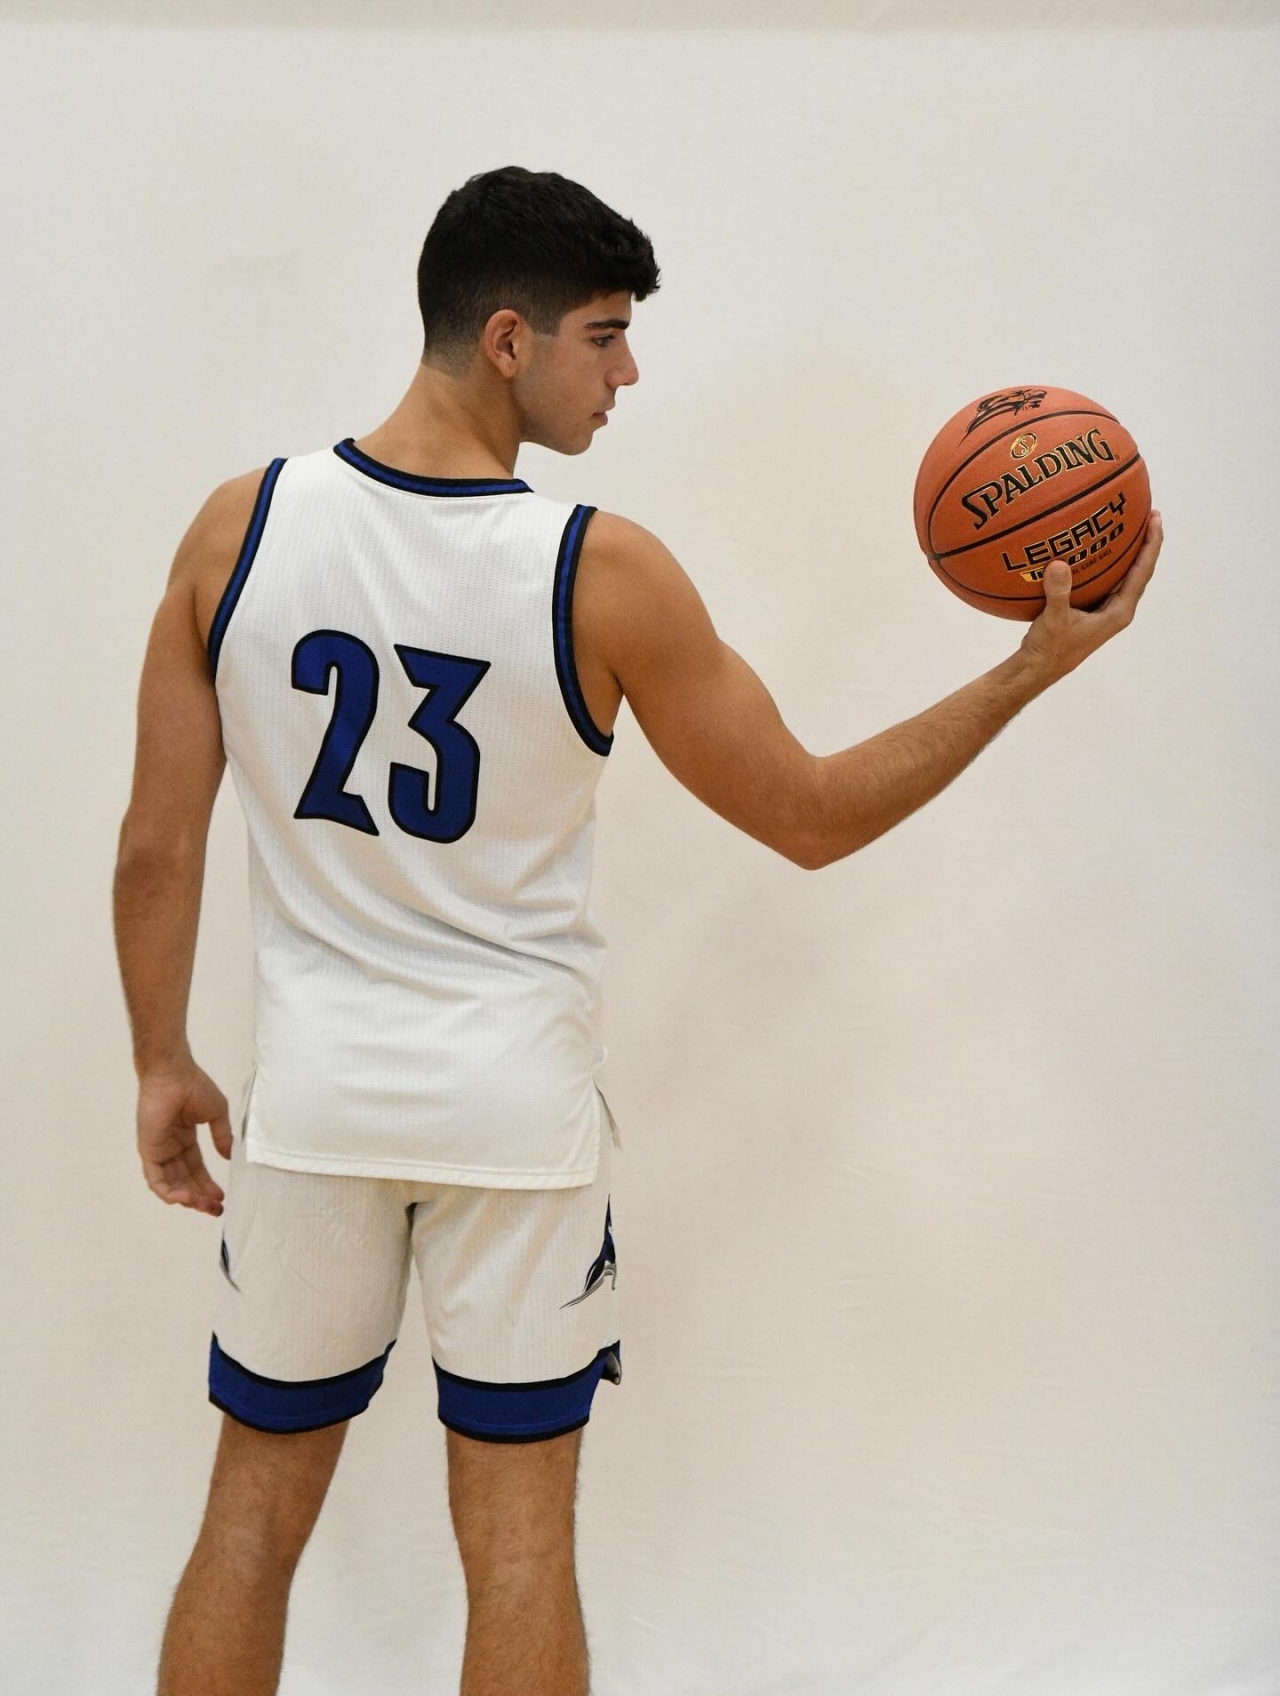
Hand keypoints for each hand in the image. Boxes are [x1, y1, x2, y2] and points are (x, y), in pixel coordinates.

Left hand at [136, 1059, 233, 1215]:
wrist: (173, 1075)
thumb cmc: (194, 1087)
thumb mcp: (216, 1113)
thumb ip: (222, 1136)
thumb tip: (228, 1157)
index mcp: (185, 1139)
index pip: (196, 1169)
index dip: (208, 1185)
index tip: (222, 1197)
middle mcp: (171, 1149)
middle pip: (185, 1181)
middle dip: (201, 1197)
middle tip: (216, 1209)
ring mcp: (158, 1152)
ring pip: (171, 1185)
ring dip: (188, 1198)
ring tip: (205, 1205)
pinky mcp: (148, 1152)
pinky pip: (156, 1180)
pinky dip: (169, 1192)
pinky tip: (186, 1198)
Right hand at [1018, 509, 1162, 687]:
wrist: (1037, 668)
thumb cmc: (1050, 649)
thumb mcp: (1054, 620)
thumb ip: (1058, 593)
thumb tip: (1058, 564)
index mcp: (1118, 612)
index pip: (1142, 572)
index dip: (1151, 545)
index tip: (1155, 519)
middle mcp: (1116, 609)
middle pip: (1139, 570)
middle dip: (1145, 543)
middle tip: (1148, 514)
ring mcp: (1104, 610)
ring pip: (1122, 575)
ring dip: (1126, 551)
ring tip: (1125, 524)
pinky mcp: (1089, 609)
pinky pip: (1102, 579)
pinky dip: (1101, 561)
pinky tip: (1090, 546)